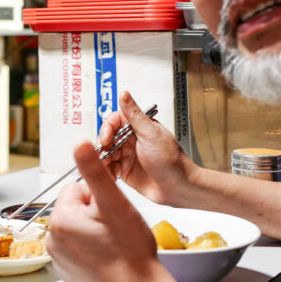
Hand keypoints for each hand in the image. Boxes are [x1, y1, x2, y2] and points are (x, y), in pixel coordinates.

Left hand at [49, 140, 218, 281]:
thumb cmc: (130, 250)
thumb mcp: (114, 203)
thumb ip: (94, 171)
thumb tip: (80, 143)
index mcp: (60, 220)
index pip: (77, 190)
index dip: (99, 198)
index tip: (113, 214)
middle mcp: (53, 241)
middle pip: (75, 210)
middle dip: (95, 215)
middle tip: (116, 231)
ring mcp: (59, 261)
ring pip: (77, 230)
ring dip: (93, 232)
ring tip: (114, 246)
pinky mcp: (68, 276)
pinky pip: (78, 251)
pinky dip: (92, 252)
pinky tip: (109, 260)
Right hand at [97, 91, 194, 205]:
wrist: (178, 187)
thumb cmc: (171, 160)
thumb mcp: (151, 134)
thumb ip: (134, 115)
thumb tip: (124, 94)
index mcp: (138, 128)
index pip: (114, 121)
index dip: (106, 129)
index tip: (106, 139)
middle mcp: (131, 140)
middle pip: (106, 138)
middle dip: (102, 147)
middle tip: (104, 155)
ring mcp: (127, 156)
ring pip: (105, 153)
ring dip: (102, 160)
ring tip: (106, 168)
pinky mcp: (124, 171)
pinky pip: (108, 169)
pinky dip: (105, 171)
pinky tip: (109, 175)